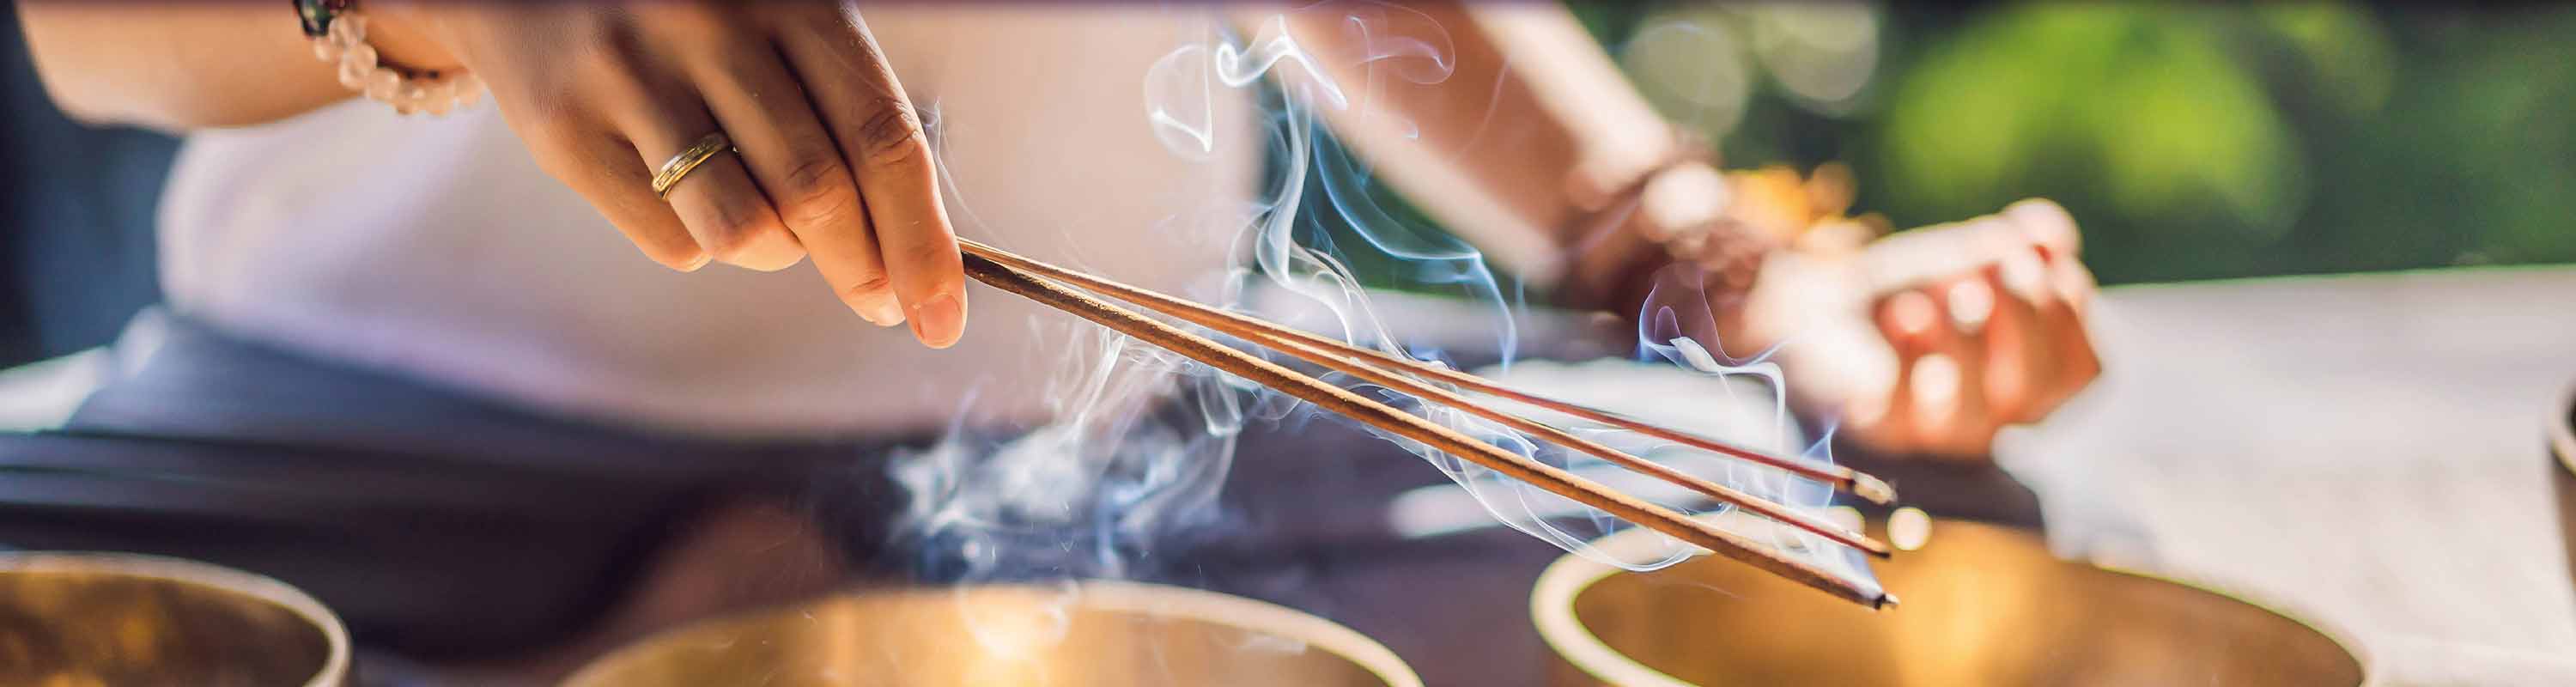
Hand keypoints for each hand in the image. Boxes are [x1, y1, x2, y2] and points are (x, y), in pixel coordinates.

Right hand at [372, 1, 966, 346]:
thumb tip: (907, 253)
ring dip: (779, 256)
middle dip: (863, 268)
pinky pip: (672, 242)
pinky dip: (703, 245)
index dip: (924, 242)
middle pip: (819, 193)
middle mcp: (709, 27)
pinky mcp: (565, 131)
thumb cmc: (692, 16)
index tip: (941, 316)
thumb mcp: (780, 26)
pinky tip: (690, 198)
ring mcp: (630, 77)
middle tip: (876, 298)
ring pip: (744, 231)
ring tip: (773, 227)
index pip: (883, 137)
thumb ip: (843, 115)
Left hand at [1738, 199, 2101, 458]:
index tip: (2045, 258)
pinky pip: (1903, 408)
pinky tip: (1901, 311)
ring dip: (1965, 341)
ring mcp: (1934, 431)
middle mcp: (1992, 419)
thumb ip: (2022, 243)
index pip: (2085, 370)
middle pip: (2034, 390)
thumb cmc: (1908, 287)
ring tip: (1946, 284)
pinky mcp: (1879, 427)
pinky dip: (1908, 358)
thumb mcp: (1972, 255)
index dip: (2074, 313)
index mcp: (2030, 384)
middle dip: (2023, 317)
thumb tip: (2051, 234)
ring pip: (1973, 415)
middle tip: (1994, 261)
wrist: (1814, 304)